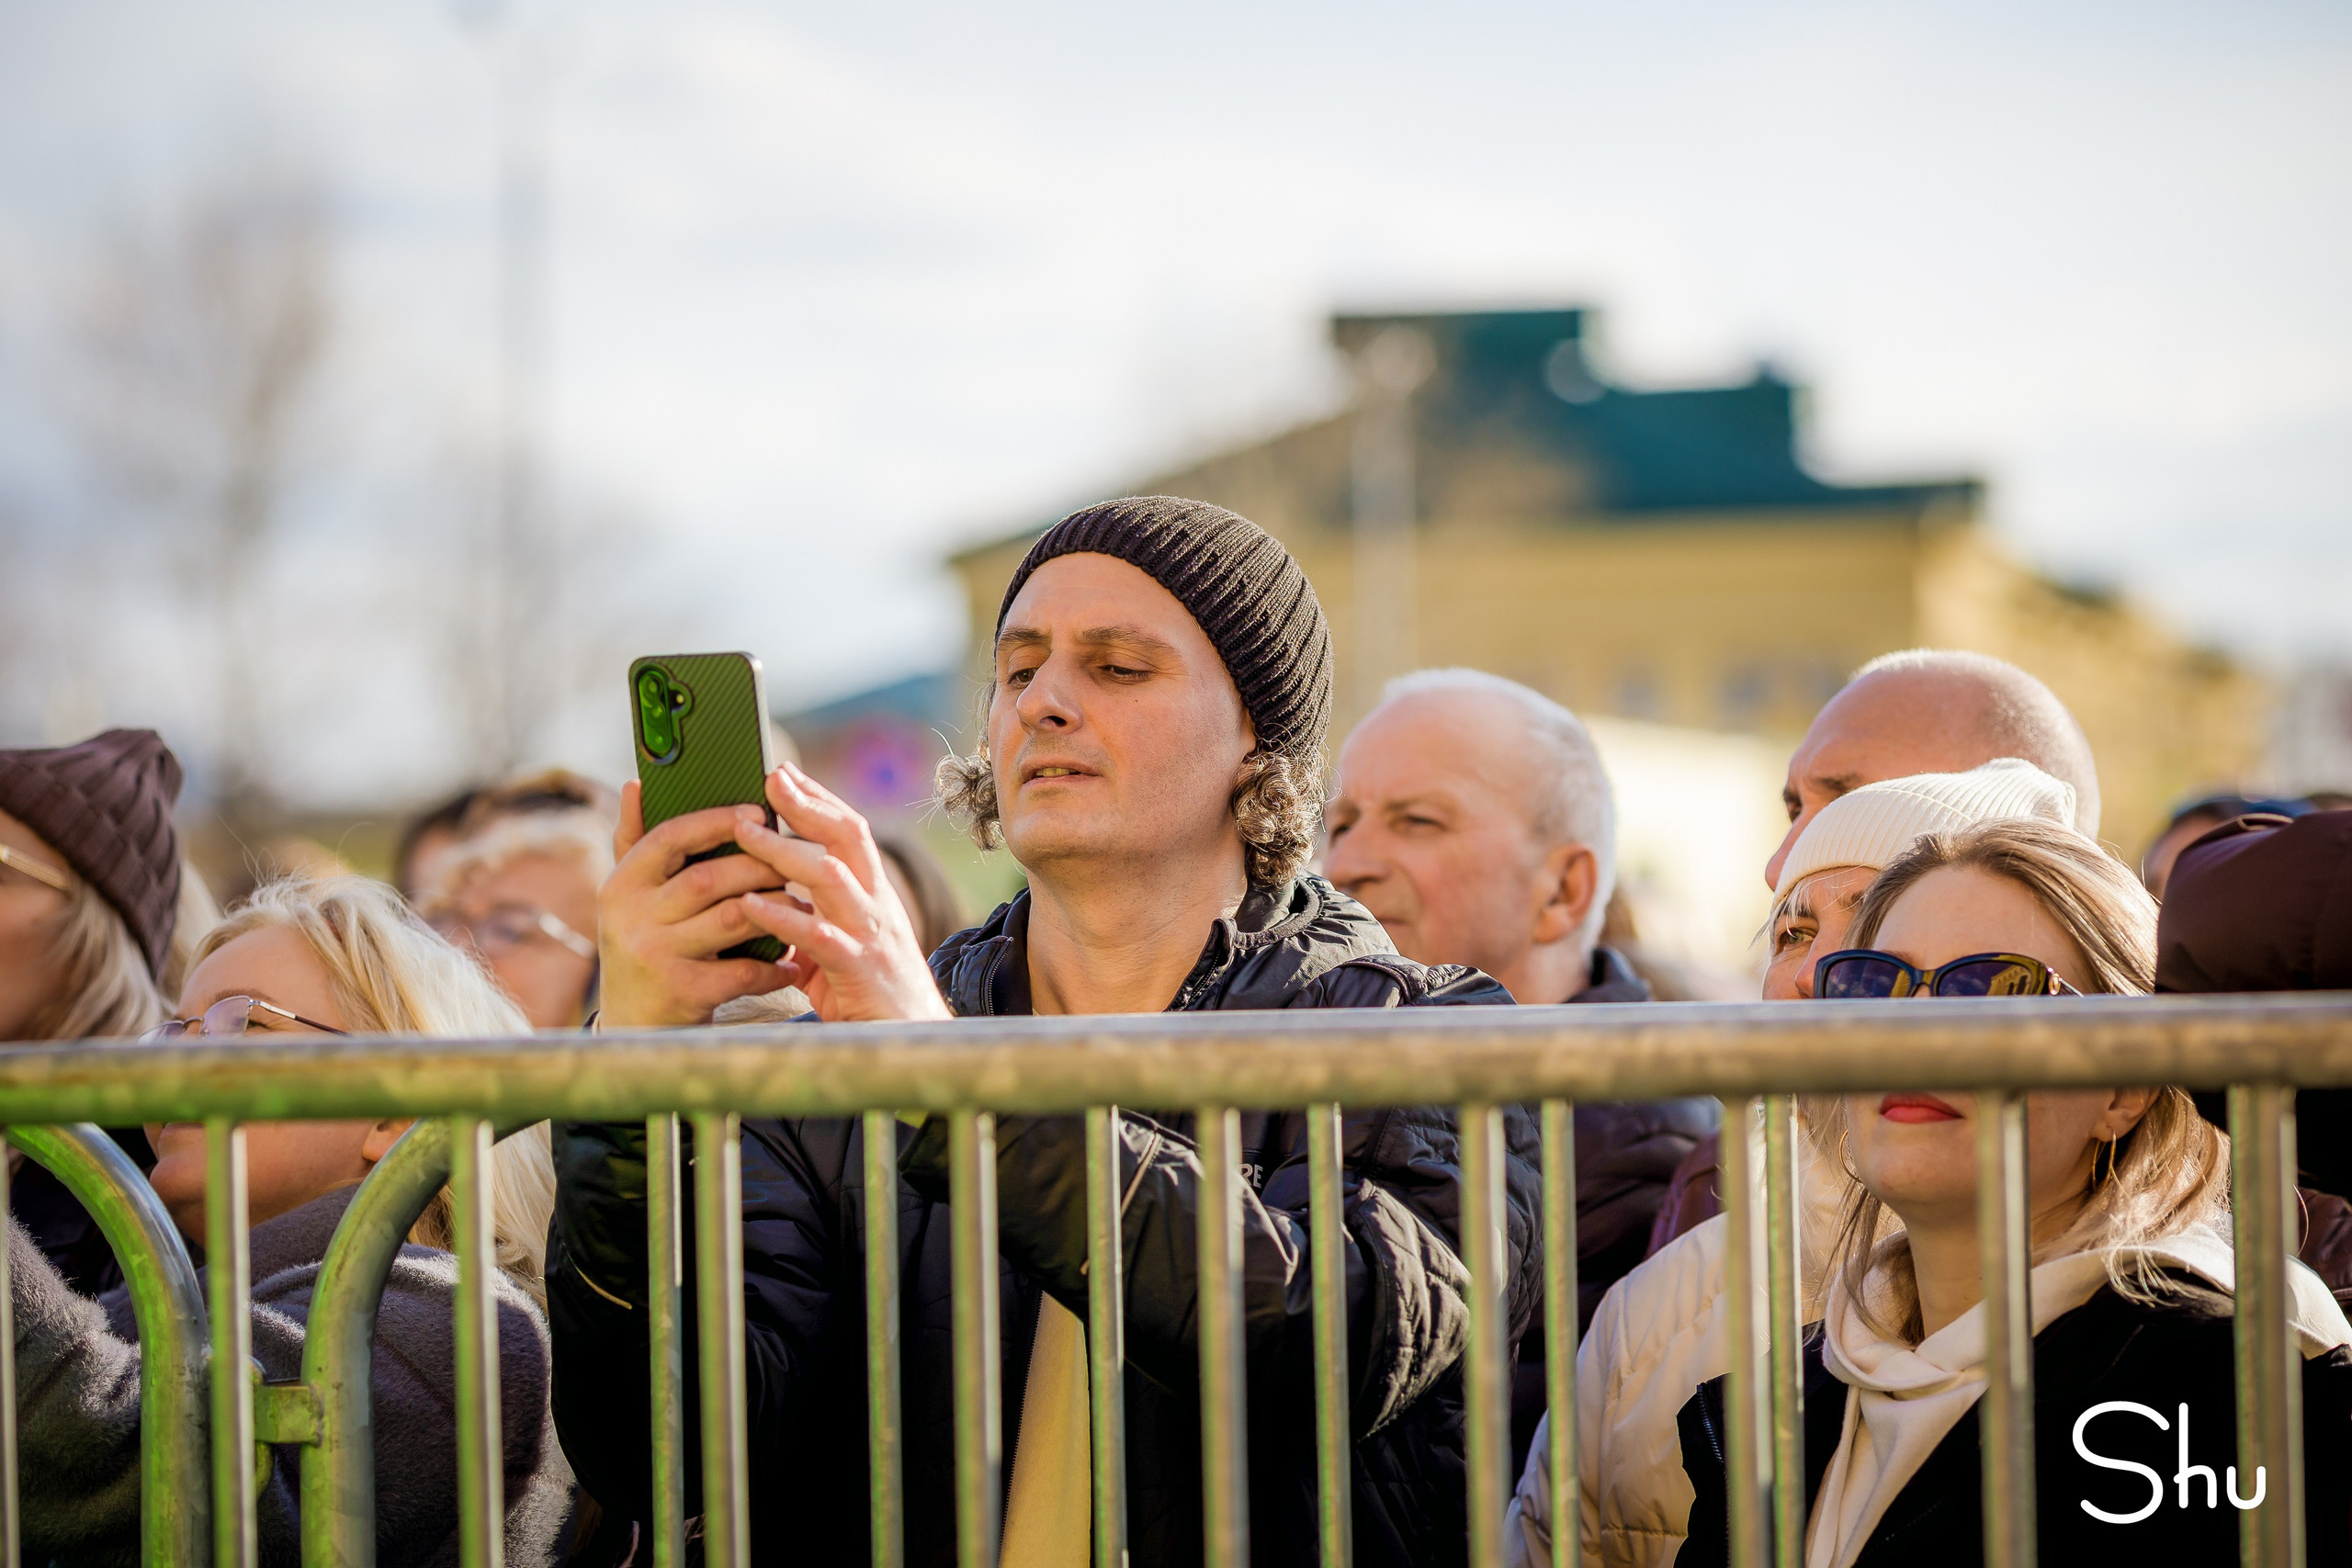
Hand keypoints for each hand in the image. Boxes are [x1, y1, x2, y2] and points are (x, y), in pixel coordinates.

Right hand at [596, 781, 795, 1027]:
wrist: (633, 1026)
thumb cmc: (644, 945)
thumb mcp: (629, 898)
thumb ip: (633, 841)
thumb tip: (636, 784)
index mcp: (621, 884)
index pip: (668, 838)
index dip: (715, 821)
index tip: (758, 812)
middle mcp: (632, 918)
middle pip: (708, 878)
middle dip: (759, 866)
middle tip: (794, 862)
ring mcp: (657, 956)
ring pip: (732, 919)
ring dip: (775, 909)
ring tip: (801, 904)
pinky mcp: (683, 993)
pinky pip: (743, 971)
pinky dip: (773, 965)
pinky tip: (792, 960)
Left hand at [731, 763, 953, 1022]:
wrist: (911, 1039)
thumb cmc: (868, 992)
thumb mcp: (837, 945)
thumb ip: (807, 920)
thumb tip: (763, 901)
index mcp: (872, 894)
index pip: (849, 830)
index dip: (818, 798)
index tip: (784, 772)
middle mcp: (876, 904)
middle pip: (848, 836)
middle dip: (807, 803)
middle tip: (769, 777)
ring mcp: (869, 934)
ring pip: (830, 876)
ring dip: (784, 850)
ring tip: (744, 833)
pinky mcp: (858, 969)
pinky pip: (817, 936)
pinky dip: (781, 916)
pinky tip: (749, 905)